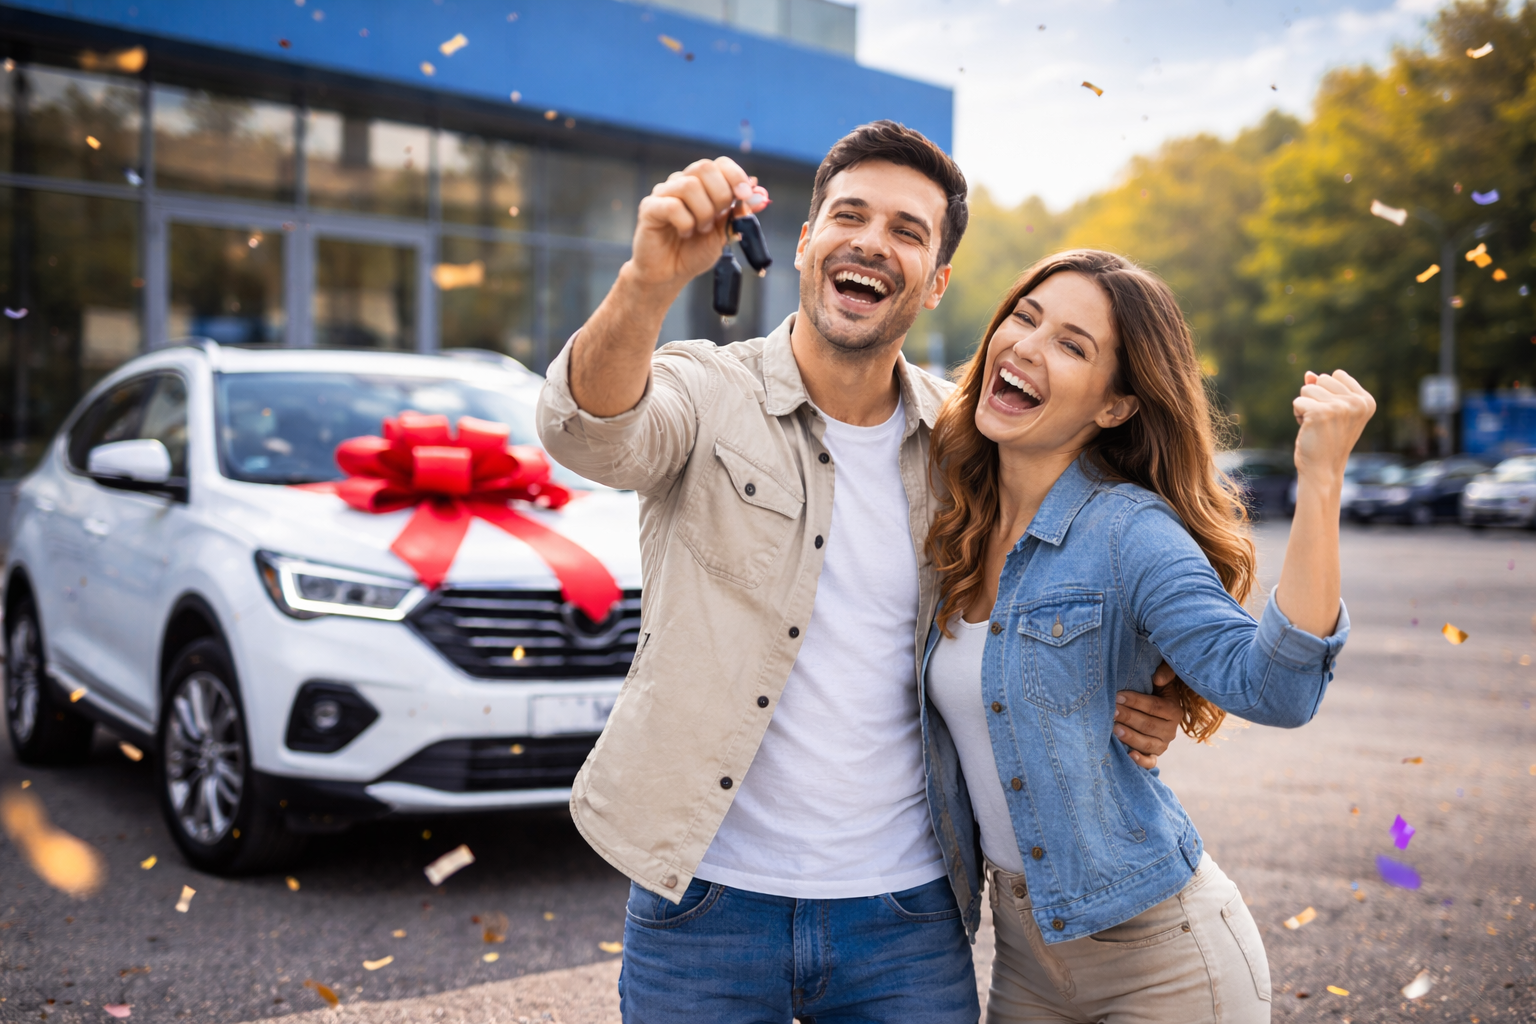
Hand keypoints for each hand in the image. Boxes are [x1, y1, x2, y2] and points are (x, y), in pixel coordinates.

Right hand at [629, 157, 770, 291]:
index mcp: (702, 185)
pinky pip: (672, 205)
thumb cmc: (694, 252)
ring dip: (702, 212)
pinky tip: (684, 233)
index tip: (745, 196)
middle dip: (719, 194)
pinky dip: (685, 222)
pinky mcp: (649, 208)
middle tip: (717, 218)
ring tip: (700, 230)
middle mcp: (681, 183)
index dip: (735, 176)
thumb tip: (759, 194)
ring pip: (689, 185)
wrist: (669, 274)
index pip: (719, 164)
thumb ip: (738, 214)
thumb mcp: (723, 234)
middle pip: (704, 168)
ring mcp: (663, 193)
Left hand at [1114, 661, 1181, 768]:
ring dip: (1130, 736)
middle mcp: (1170, 730)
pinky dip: (1140, 761)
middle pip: (1148, 725)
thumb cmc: (1155, 692)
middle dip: (1128, 717)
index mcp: (1174, 710)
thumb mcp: (1163, 681)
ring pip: (1147, 743)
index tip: (1117, 696)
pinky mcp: (1154, 756)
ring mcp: (1162, 745)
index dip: (1136, 701)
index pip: (1154, 706)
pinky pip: (1150, 762)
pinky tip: (1129, 755)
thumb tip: (1157, 678)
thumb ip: (1165, 673)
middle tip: (1111, 711)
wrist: (1157, 713)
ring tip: (1114, 729)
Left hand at [1293, 370, 1375, 484]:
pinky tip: (1307, 428)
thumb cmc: (1327, 440)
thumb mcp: (1331, 411)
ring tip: (1316, 425)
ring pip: (1307, 388)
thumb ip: (1324, 389)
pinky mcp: (1321, 412)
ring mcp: (1340, 407)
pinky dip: (1297, 413)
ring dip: (1305, 406)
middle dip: (1315, 397)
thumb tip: (1309, 374)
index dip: (1327, 392)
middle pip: (1321, 379)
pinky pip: (1298, 401)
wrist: (1323, 469)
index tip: (1333, 414)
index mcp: (1366, 401)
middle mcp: (1357, 403)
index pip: (1337, 374)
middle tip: (1322, 421)